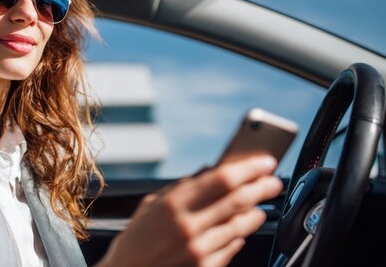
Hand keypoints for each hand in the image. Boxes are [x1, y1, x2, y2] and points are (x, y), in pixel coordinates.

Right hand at [97, 155, 282, 266]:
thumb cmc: (136, 239)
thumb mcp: (151, 205)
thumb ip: (181, 187)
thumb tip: (210, 170)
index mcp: (172, 203)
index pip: (222, 179)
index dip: (249, 168)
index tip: (264, 161)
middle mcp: (188, 225)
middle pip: (239, 200)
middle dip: (263, 188)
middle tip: (273, 182)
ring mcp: (199, 249)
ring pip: (242, 225)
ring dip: (256, 213)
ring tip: (260, 207)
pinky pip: (233, 247)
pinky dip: (240, 236)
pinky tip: (239, 231)